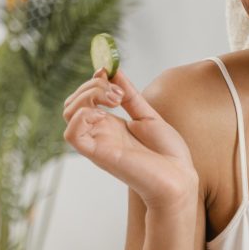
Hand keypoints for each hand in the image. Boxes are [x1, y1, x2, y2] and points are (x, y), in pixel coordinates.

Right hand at [63, 68, 197, 212]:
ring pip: (69, 112)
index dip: (92, 81)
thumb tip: (114, 71)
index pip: (83, 98)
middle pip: (73, 102)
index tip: (107, 71)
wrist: (179, 178)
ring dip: (88, 96)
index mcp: (109, 124)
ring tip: (115, 100)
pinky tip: (104, 115)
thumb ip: (129, 94)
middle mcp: (100, 132)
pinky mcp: (99, 154)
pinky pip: (72, 135)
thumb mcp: (147, 115)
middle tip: (118, 93)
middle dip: (92, 86)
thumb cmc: (167, 154)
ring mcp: (97, 142)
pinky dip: (82, 117)